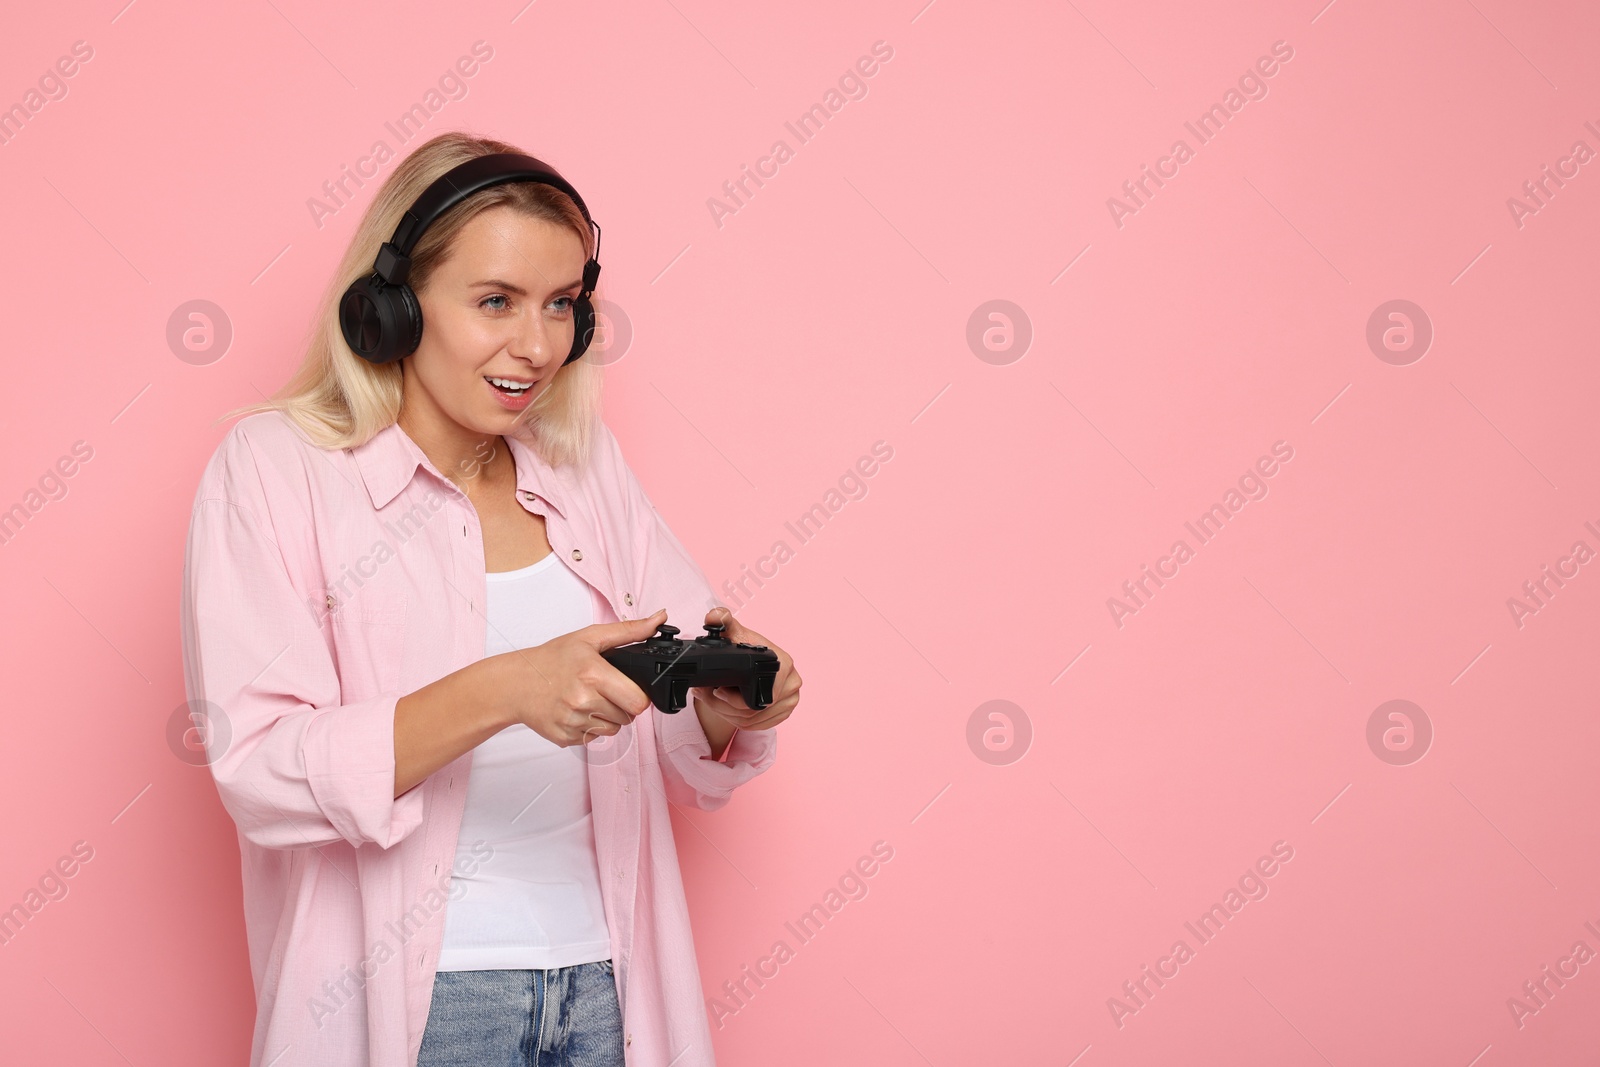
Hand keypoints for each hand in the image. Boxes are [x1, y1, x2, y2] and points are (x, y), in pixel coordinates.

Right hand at [492, 608, 667, 746]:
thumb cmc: (551, 659)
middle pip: (628, 718)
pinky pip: (592, 738)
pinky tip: (576, 711)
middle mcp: (583, 700)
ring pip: (612, 729)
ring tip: (589, 699)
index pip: (638, 702)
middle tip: (606, 691)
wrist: (515, 683)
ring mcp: (573, 722)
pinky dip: (589, 727)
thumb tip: (660, 618)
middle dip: (623, 706)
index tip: (628, 687)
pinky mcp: (564, 737)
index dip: (638, 695)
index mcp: (593, 674)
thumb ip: (629, 630)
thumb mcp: (590, 637)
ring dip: (607, 717)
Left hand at [690, 607, 800, 730]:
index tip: (717, 690)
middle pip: (753, 712)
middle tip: (708, 695)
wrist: (753, 662)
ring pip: (753, 722)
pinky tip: (726, 707)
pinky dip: (738, 721)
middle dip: (724, 708)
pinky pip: (758, 727)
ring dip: (727, 715)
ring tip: (713, 699)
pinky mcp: (785, 713)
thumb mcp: (732, 634)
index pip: (757, 697)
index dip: (733, 699)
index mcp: (784, 665)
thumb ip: (722, 621)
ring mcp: (791, 701)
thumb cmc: (744, 647)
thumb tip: (715, 616)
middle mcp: (793, 684)